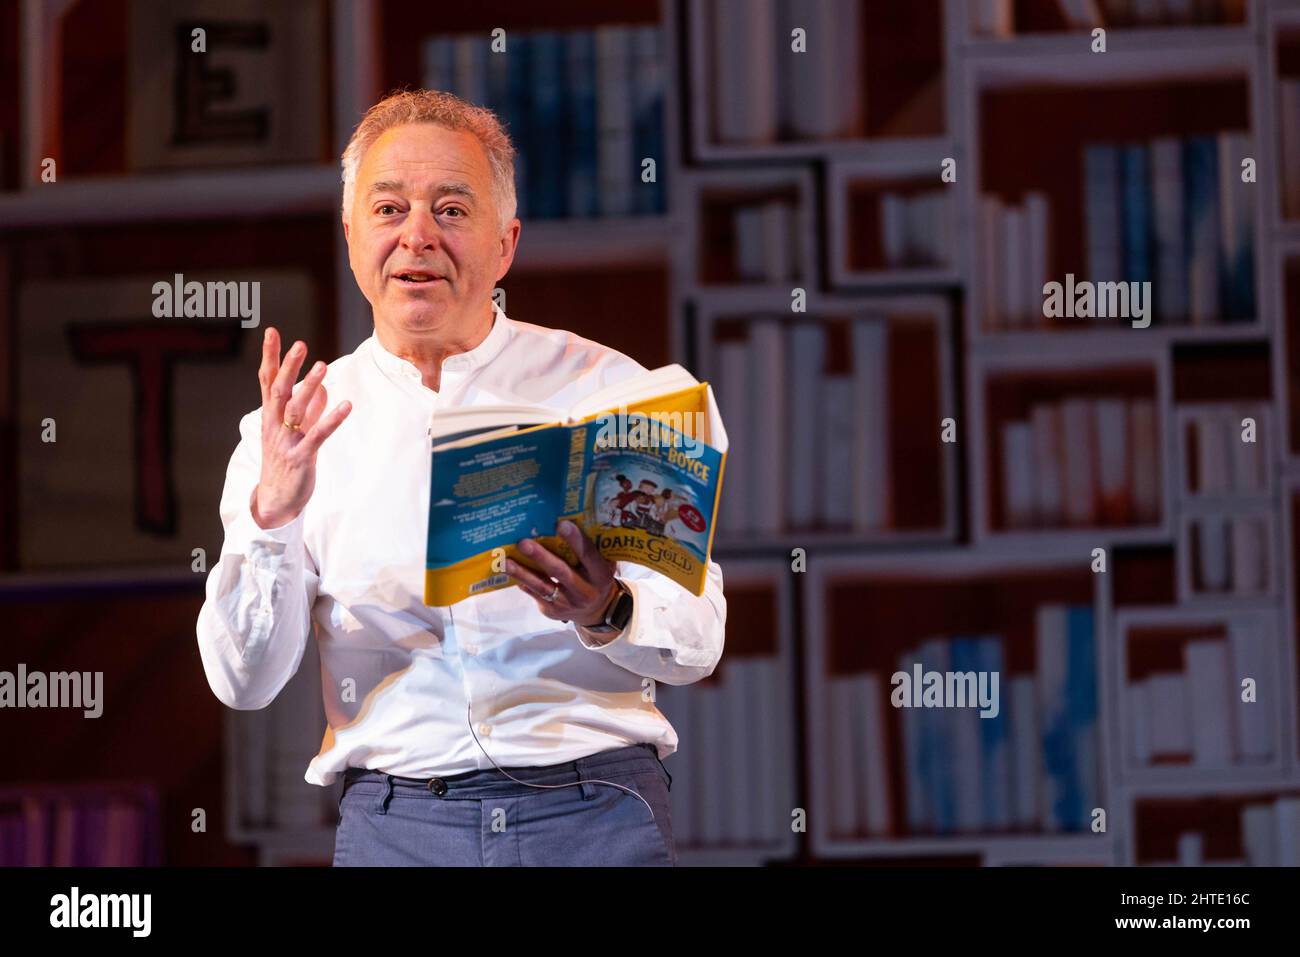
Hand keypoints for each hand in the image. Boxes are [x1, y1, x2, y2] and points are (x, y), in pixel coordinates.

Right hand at [251, 327, 352, 528]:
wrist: (275, 501)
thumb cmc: (284, 463)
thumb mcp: (294, 433)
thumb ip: (308, 410)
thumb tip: (323, 389)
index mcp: (271, 417)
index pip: (267, 381)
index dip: (269, 357)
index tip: (272, 332)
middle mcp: (275, 426)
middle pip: (279, 391)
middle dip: (288, 366)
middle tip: (300, 345)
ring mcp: (286, 442)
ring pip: (295, 410)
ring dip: (309, 387)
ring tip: (322, 366)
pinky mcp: (301, 458)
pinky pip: (317, 436)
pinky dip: (331, 419)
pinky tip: (346, 405)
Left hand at [506, 520, 616, 626]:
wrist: (595, 610)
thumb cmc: (596, 575)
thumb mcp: (603, 563)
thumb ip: (593, 546)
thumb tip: (570, 517)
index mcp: (600, 574)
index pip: (589, 555)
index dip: (576, 540)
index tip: (561, 524)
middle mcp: (585, 591)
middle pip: (561, 571)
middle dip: (541, 557)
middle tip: (523, 542)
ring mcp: (567, 603)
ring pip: (542, 586)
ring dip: (522, 572)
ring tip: (506, 561)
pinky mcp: (552, 610)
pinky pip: (534, 593)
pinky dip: (522, 581)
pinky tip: (509, 570)